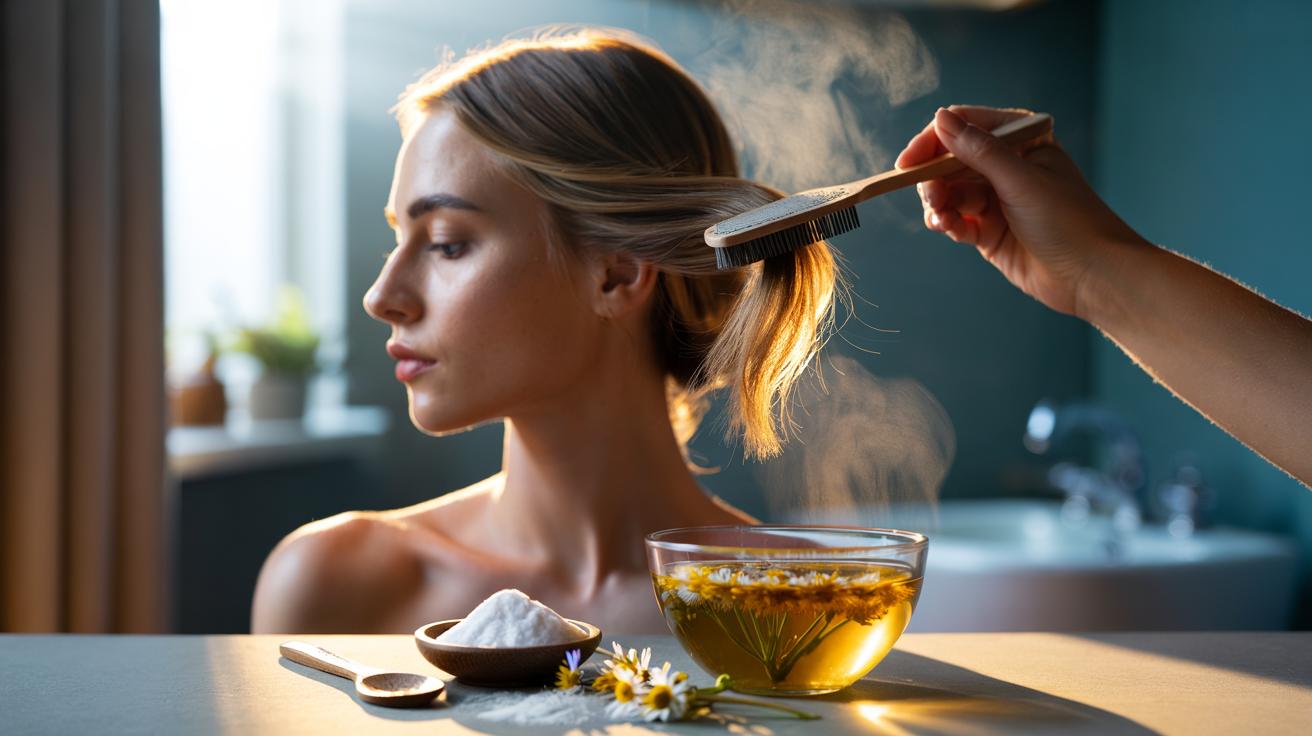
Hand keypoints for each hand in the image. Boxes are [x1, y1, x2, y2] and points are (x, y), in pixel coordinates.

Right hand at [897, 106, 1147, 318]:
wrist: (1092, 276)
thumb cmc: (1069, 220)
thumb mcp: (1021, 180)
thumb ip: (978, 151)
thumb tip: (941, 118)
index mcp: (1021, 140)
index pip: (965, 126)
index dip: (933, 142)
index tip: (908, 163)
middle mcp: (1007, 165)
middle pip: (950, 161)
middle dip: (933, 179)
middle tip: (932, 198)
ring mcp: (997, 199)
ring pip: (950, 192)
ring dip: (938, 204)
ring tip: (940, 219)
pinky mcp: (989, 231)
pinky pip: (957, 219)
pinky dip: (947, 223)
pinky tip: (947, 228)